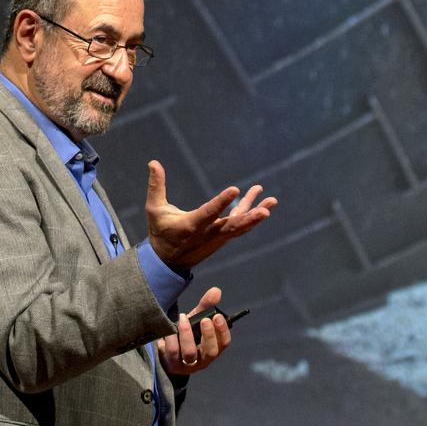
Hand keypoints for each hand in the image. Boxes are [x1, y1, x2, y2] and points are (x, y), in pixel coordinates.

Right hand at [146, 160, 276, 270]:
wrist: (167, 263)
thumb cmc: (160, 232)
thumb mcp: (154, 209)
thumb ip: (156, 186)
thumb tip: (153, 162)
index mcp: (190, 226)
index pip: (208, 213)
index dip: (221, 202)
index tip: (235, 189)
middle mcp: (207, 234)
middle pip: (232, 227)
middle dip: (249, 218)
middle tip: (266, 211)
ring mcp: (217, 238)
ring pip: (240, 226)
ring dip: (256, 214)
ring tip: (272, 200)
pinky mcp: (222, 237)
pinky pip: (239, 226)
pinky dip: (251, 215)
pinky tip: (262, 203)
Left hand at [158, 286, 229, 375]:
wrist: (166, 349)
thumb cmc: (187, 334)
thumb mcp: (196, 319)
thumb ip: (206, 306)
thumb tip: (216, 291)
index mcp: (213, 347)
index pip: (224, 343)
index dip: (222, 331)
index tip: (217, 316)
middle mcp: (203, 359)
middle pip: (211, 352)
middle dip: (209, 335)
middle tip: (205, 319)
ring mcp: (188, 365)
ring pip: (190, 353)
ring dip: (187, 334)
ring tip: (183, 318)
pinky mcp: (173, 365)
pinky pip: (173, 351)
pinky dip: (172, 337)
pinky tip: (171, 329)